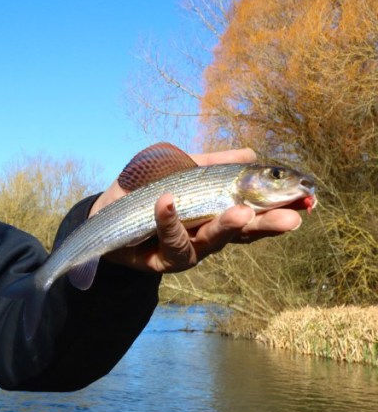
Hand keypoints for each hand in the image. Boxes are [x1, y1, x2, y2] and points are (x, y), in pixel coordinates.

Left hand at [93, 148, 303, 272]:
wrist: (104, 211)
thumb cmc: (145, 188)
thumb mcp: (179, 164)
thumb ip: (212, 161)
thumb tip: (251, 152)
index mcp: (216, 214)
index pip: (254, 214)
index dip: (279, 209)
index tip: (306, 201)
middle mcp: (206, 236)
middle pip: (242, 234)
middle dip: (266, 226)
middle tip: (291, 219)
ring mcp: (185, 250)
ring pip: (209, 243)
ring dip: (225, 227)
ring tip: (238, 211)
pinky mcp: (158, 259)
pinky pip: (169, 242)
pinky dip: (168, 220)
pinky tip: (167, 202)